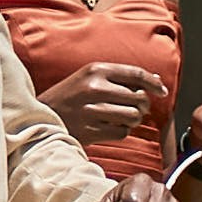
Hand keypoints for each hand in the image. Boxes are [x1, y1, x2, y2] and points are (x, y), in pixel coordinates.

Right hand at [48, 59, 175, 149]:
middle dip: (142, 106)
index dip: (154, 83)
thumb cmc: (68, 97)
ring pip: (133, 116)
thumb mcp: (89, 78)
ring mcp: (92, 110)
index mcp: (95, 70)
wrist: (38, 118)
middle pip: (139, 98)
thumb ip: (120, 78)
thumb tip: (156, 80)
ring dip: (132, 120)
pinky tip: (109, 127)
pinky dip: (121, 131)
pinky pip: (122, 132)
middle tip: (135, 109)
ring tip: (120, 118)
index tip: (162, 91)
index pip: (136, 74)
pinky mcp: (91, 130)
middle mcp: (95, 87)